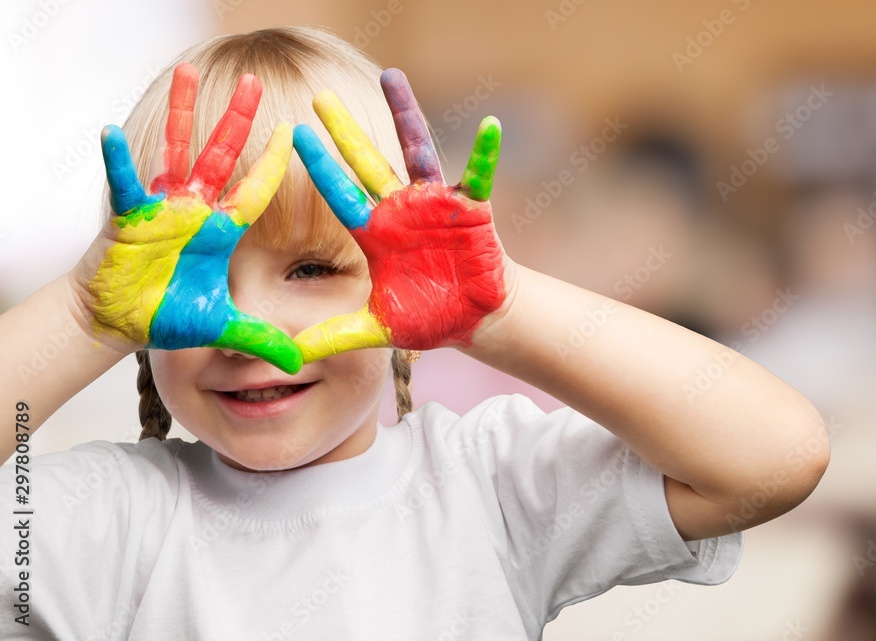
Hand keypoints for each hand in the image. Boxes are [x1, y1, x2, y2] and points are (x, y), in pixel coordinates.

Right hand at [82, 63, 301, 373]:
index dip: (272, 163)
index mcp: (220, 230)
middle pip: (221, 156)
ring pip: (175, 152)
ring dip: (180, 114)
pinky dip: (117, 161)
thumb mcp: (220, 327)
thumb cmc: (168, 315)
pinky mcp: (128, 217)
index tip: (293, 132)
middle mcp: (195, 210)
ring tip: (186, 72)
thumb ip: (257, 339)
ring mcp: (161, 207)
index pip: (255, 190)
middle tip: (252, 81)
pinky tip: (110, 133)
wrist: (121, 322)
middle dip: (237, 120)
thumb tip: (296, 364)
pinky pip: (123, 184)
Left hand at [291, 68, 508, 362]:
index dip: (318, 168)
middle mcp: (400, 210)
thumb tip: (290, 355)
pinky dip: (486, 153)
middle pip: (367, 163)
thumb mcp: (377, 328)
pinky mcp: (470, 208)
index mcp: (375, 234)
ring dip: (405, 116)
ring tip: (392, 78)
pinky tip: (490, 126)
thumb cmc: (428, 317)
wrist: (474, 319)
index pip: (340, 195)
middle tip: (319, 98)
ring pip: (417, 152)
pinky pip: (479, 175)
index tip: (291, 136)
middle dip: (344, 132)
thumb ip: (336, 336)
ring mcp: (435, 204)